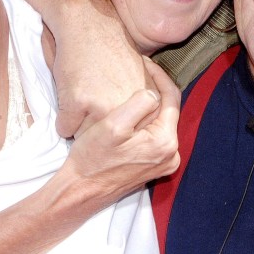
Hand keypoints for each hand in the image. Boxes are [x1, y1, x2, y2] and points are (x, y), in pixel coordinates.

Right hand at [48, 0, 155, 137]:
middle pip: (108, 139)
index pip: (132, 136)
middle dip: (98, 129)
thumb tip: (141, 131)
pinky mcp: (78, 102)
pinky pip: (64, 127)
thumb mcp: (139, 79)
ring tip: (83, 99)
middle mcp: (127, 107)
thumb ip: (143, 106)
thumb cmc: (111, 53)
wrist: (89, 25)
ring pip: (84, 136)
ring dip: (80, 125)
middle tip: (94, 104)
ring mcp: (102, 106)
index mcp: (146, 102)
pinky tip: (69, 96)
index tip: (111, 117)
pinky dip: (63, 117)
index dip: (119, 129)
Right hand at [60, 59, 180, 209]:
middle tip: (139, 71)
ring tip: (134, 87)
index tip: (145, 62)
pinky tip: (131, 111)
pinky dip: (146, 121)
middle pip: (169, 111)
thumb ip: (138, 104)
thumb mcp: (113, 125)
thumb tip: (153, 92)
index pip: (172, 98)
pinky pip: (155, 135)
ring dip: (150, 105)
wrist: (81, 191)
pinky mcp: (154, 166)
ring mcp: (164, 162)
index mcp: (165, 142)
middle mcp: (171, 154)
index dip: (159, 76)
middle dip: (156, 89)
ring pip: (162, 122)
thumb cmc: (93, 158)